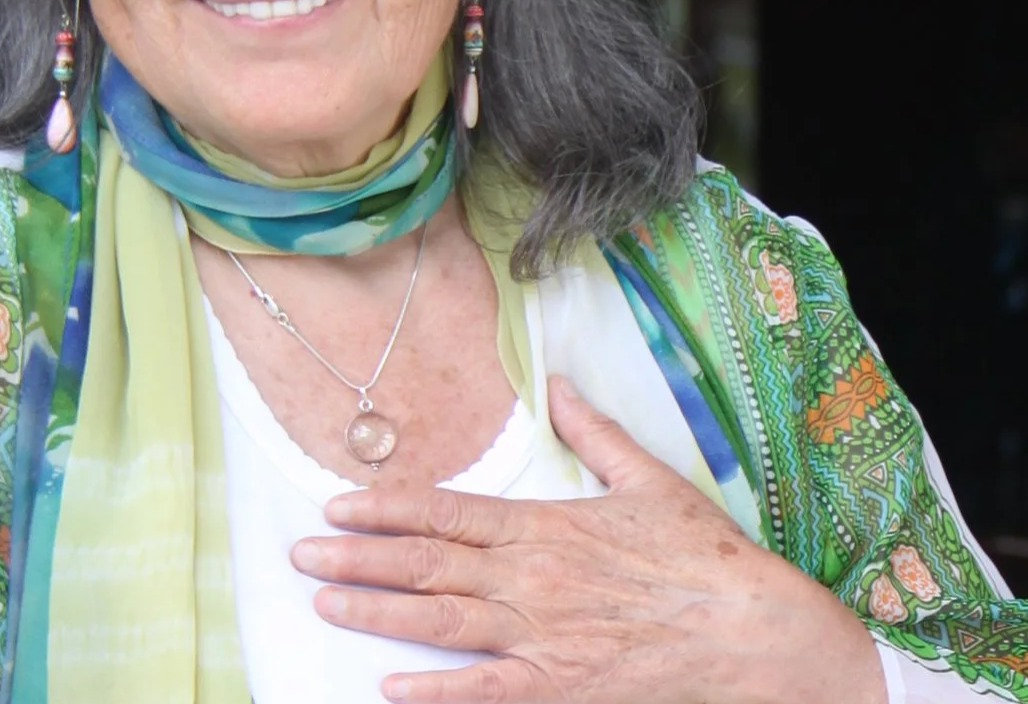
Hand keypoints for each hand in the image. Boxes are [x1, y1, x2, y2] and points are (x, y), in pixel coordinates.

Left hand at [290, 376, 884, 703]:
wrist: (754, 632)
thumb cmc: (700, 555)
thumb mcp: (647, 478)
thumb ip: (593, 432)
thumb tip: (559, 384)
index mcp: (544, 525)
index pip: (446, 511)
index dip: (386, 507)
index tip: (338, 502)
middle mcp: (530, 577)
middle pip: (427, 563)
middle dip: (358, 555)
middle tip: (301, 549)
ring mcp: (541, 635)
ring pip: (441, 619)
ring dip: (376, 608)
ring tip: (324, 597)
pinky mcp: (562, 686)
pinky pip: (487, 692)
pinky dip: (436, 692)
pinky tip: (390, 688)